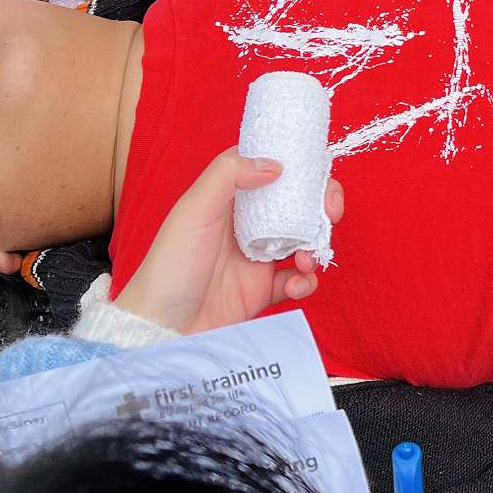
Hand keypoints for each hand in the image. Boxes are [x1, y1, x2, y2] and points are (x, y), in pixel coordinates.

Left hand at [113, 148, 343, 334]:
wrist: (162, 328)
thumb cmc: (170, 266)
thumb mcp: (193, 211)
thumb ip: (228, 175)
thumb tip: (275, 164)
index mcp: (228, 200)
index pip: (269, 169)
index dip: (296, 166)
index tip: (316, 172)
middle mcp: (245, 225)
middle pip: (295, 205)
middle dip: (319, 206)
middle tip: (330, 213)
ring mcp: (256, 258)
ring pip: (303, 241)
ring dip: (315, 246)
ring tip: (305, 258)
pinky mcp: (263, 291)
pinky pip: (297, 280)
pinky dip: (305, 281)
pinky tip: (295, 284)